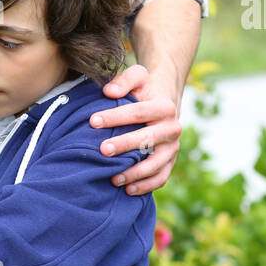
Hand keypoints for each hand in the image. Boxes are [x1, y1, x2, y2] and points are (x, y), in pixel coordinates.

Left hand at [89, 63, 181, 195]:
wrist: (163, 103)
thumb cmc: (144, 90)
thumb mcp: (137, 76)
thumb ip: (124, 80)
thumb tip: (108, 91)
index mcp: (165, 107)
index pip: (138, 112)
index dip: (115, 117)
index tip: (92, 121)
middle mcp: (172, 128)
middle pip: (147, 139)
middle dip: (124, 145)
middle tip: (102, 150)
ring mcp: (172, 148)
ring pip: (156, 164)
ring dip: (135, 173)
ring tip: (113, 178)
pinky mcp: (170, 163)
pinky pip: (161, 178)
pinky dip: (146, 186)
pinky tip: (128, 190)